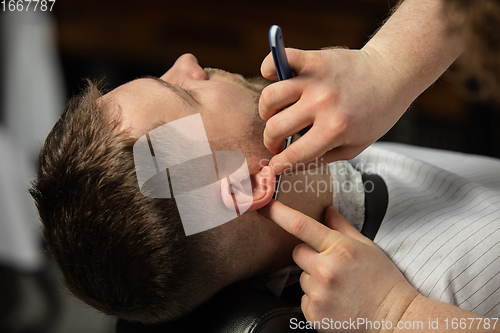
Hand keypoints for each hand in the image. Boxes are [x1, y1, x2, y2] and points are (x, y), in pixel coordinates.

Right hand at [259, 47, 410, 174]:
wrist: (391, 75)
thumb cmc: (375, 115)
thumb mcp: (355, 147)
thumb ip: (321, 159)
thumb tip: (290, 164)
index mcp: (335, 129)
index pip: (293, 154)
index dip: (279, 165)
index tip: (274, 166)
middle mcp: (322, 104)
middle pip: (275, 127)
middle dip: (271, 141)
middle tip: (277, 142)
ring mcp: (316, 79)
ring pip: (270, 97)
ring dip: (267, 111)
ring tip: (276, 114)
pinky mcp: (313, 58)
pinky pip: (277, 59)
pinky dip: (269, 67)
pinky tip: (274, 78)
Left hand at [259, 201, 418, 331]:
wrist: (395, 319)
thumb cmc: (383, 280)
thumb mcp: (367, 247)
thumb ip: (342, 226)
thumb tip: (326, 209)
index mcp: (340, 248)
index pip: (300, 225)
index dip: (278, 213)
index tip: (265, 206)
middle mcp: (325, 270)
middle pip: (297, 253)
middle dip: (310, 255)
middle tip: (333, 265)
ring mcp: (319, 294)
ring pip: (301, 277)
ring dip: (314, 279)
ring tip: (339, 287)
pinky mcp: (314, 314)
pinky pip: (303, 298)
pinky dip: (315, 299)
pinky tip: (336, 300)